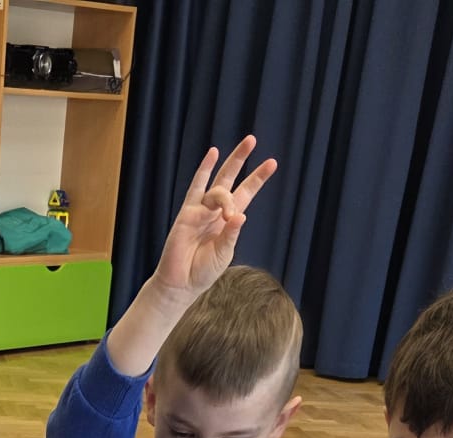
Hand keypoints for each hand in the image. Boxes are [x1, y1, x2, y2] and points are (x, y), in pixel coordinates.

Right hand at [151, 137, 276, 303]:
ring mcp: (201, 210)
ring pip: (217, 189)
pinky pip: (196, 187)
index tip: (272, 162)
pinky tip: (213, 153)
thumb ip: (231, 234)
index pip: (246, 193)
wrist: (181, 283)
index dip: (258, 178)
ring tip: (226, 213)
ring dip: (225, 197)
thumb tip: (239, 215)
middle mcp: (216, 211)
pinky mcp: (187, 213)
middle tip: (252, 139)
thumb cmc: (203, 272)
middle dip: (241, 159)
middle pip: (230, 178)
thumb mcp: (224, 254)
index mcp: (229, 220)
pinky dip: (204, 170)